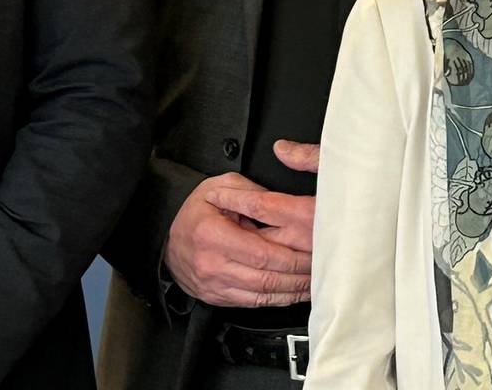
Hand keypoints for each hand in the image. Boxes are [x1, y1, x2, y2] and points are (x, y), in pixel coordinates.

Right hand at [165, 145, 318, 307]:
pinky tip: (296, 292)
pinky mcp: (219, 297)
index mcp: (212, 235)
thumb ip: (253, 192)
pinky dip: (279, 299)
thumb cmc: (194, 211)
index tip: (316, 252)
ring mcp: (215, 285)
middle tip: (323, 267)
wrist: (167, 237)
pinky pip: (254, 304)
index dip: (294, 257)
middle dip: (300, 275)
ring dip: (293, 291)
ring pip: (263, 295)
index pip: (263, 254)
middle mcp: (212, 265)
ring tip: (316, 281)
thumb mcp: (219, 187)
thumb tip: (284, 201)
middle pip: (267, 277)